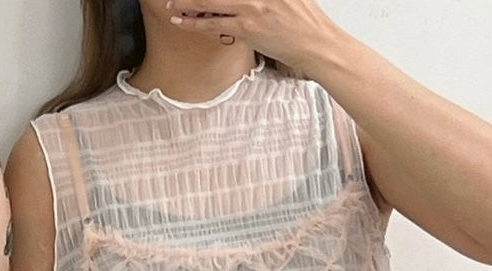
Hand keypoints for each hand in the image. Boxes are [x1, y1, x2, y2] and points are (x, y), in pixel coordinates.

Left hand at [166, 0, 347, 73]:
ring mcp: (252, 6)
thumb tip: (243, 1)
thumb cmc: (306, 23)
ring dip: (186, 3)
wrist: (318, 45)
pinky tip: (182, 20)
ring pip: (209, 1)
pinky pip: (213, 23)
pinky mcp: (247, 27)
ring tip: (173, 5)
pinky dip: (193, 22)